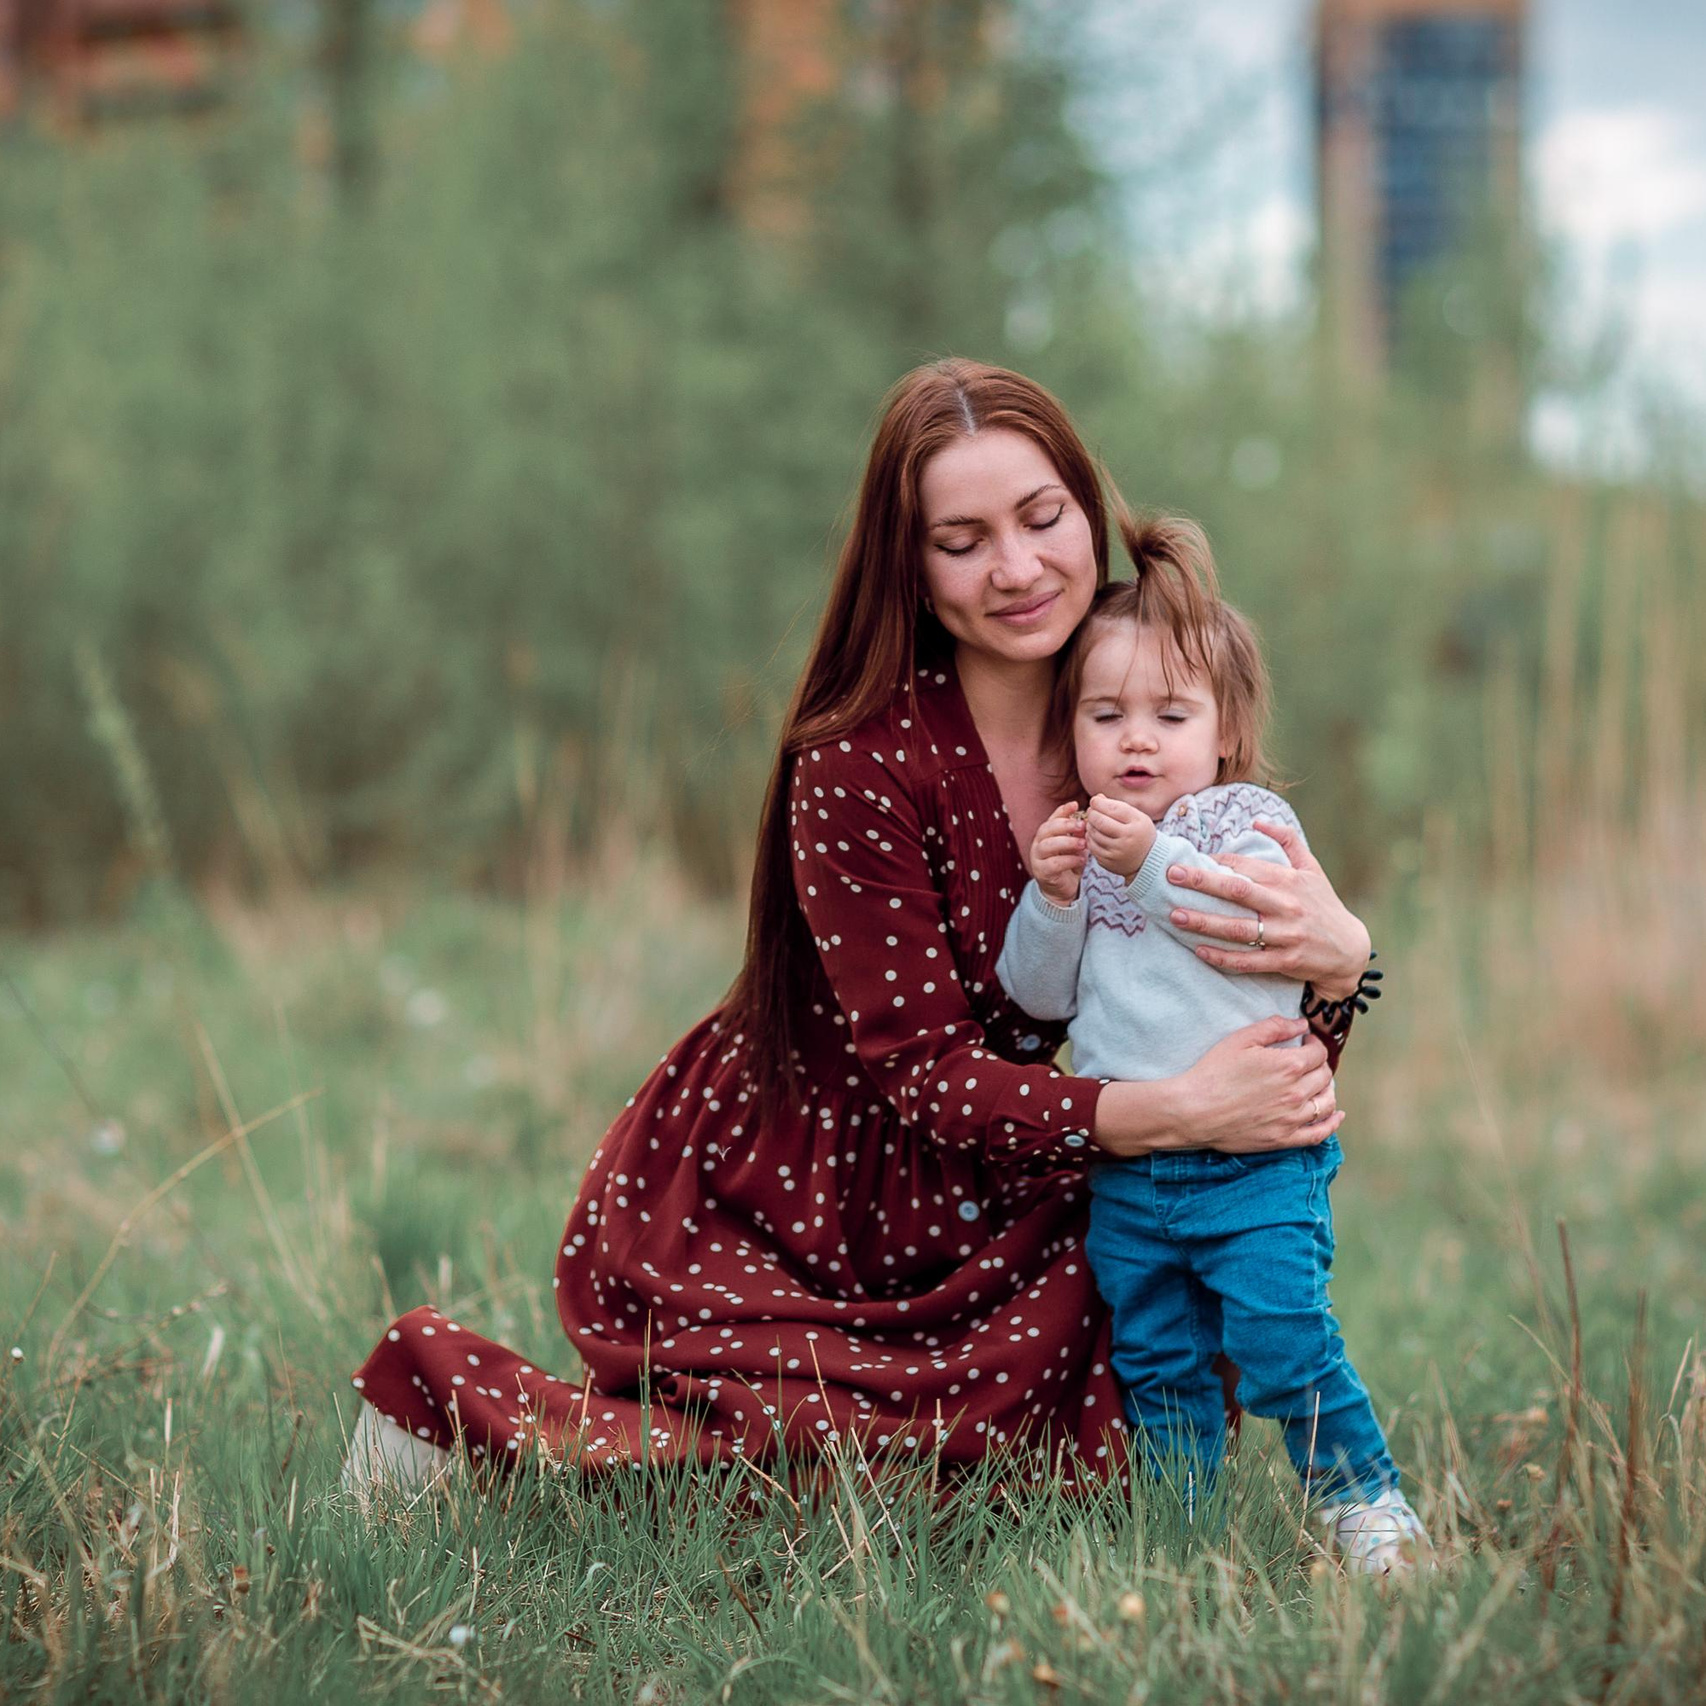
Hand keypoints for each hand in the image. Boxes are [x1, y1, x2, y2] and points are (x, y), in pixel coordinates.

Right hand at [1029, 801, 1086, 906]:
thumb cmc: (1069, 863)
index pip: (1052, 818)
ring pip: (1048, 845)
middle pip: (1047, 829)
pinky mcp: (1042, 872)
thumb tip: (1088, 816)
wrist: (1062, 890)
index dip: (1062, 811)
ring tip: (1084, 843)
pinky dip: (1069, 860)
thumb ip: (1078, 833)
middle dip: (1065, 825)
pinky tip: (1081, 859)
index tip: (1076, 805)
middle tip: (1083, 826)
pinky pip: (1053, 864)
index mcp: (1046, 835)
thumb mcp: (1075, 846)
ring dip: (1067, 842)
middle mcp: (1038, 844)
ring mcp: (1037, 858)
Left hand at [1084, 794, 1155, 879]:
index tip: (1095, 801)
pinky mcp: (1109, 862)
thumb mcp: (1136, 817)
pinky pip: (1092, 847)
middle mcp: (1127, 839)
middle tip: (1091, 811)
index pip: (1113, 809)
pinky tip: (1094, 834)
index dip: (1099, 803)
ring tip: (1093, 822)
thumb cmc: (1139, 832)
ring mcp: (1117, 852)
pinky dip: (1090, 838)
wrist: (1149, 859)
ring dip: (1090, 825)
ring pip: (1094, 834)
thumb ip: (1117, 806)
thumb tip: (1097, 798)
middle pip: (1100, 821)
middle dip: (1092, 813)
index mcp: (1137, 824)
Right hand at [1093, 1015, 1342, 1159]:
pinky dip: (1332, 1123)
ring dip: (1327, 1090)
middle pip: (1325, 1076)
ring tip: (1316, 1084)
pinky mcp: (1284, 1138)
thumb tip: (1301, 1024)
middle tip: (1307, 1062)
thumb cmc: (1213, 1072)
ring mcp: (1292, 1118)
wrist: (1193, 1110)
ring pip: (1327, 1102)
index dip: (1313, 1044)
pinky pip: (1319, 1133)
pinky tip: (1336, 1115)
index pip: (1318, 1053)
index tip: (1304, 1043)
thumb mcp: (1240, 1040)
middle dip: (1319, 1065)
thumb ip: (1274, 1027)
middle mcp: (1297, 1093)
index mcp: (1289, 1066)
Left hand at [1164, 817, 1370, 995]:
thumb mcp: (1312, 869)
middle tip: (1172, 875)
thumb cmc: (1323, 905)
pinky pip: (1249, 960)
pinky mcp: (1286, 961)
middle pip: (1238, 891)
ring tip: (1176, 915)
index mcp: (1289, 881)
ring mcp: (1286, 935)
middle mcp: (1286, 905)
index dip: (1217, 862)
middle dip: (1202, 882)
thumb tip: (1257, 819)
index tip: (1190, 859)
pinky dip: (1223, 957)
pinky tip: (1199, 951)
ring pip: (1238, 928)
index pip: (1246, 866)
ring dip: (1204, 922)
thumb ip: (1288, 840)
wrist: (1350, 949)